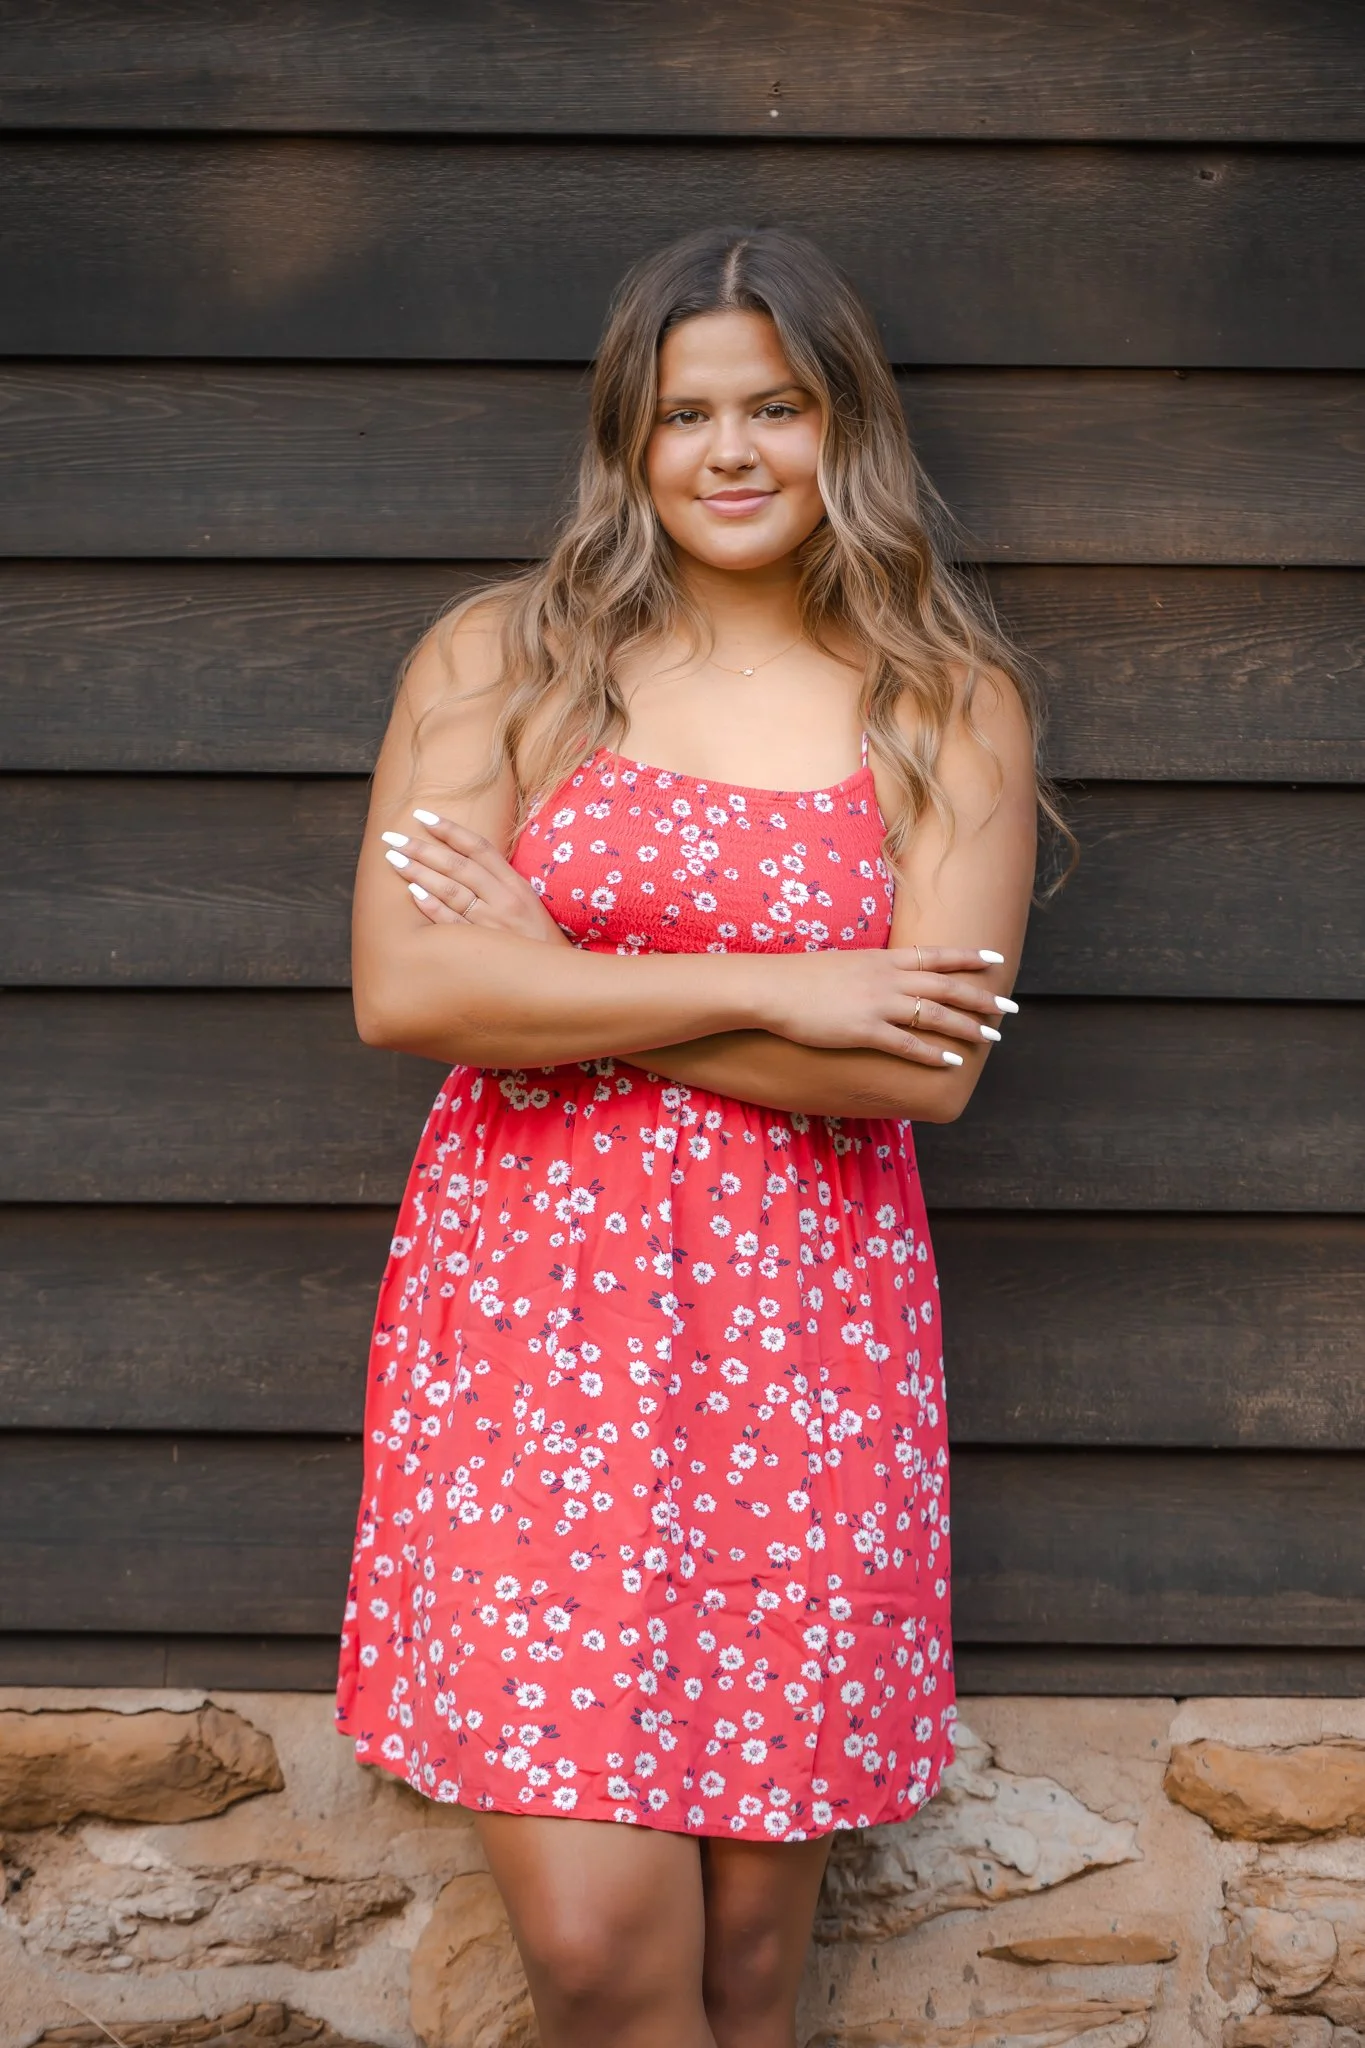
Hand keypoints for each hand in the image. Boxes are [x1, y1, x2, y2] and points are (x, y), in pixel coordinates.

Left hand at [380, 809, 571, 944]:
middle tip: (392, 837)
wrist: (557, 979)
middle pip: (458, 866)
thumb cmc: (537, 941)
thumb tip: (460, 861)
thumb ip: (498, 882)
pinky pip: (453, 924)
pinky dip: (433, 907)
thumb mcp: (526, 903)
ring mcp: (493, 925)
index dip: (449, 829)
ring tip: (394, 859)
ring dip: (420, 872)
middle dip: (423, 848)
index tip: (422, 816)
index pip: (479, 848)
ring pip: (452, 891)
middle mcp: (505, 900)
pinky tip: (413, 892)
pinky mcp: (484, 949)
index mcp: (516, 885)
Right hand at [757, 946, 1017, 1065]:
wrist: (771, 989)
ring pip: (934, 1015)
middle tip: (1009, 1009)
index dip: (968, 958)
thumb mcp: (844, 964)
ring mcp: (877, 1004)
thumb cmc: (800, 978)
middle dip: (981, 998)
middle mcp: (887, 978)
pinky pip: (907, 1044)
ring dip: (967, 1027)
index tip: (996, 959)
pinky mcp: (864, 1030)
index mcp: (882, 959)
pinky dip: (933, 1054)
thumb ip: (870, 971)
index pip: (936, 955)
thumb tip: (885, 977)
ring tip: (991, 1039)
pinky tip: (953, 1062)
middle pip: (946, 987)